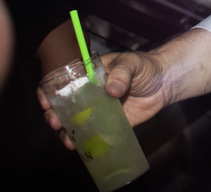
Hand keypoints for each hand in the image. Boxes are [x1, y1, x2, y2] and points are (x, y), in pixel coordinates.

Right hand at [37, 51, 172, 149]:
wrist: (164, 83)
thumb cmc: (144, 67)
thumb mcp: (131, 63)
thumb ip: (122, 74)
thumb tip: (112, 90)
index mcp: (88, 75)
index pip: (62, 82)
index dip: (49, 91)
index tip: (45, 101)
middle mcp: (88, 94)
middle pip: (63, 106)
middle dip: (54, 115)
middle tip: (55, 122)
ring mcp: (97, 110)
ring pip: (74, 122)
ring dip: (65, 132)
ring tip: (66, 139)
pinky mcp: (108, 124)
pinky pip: (92, 134)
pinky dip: (84, 141)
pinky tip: (79, 147)